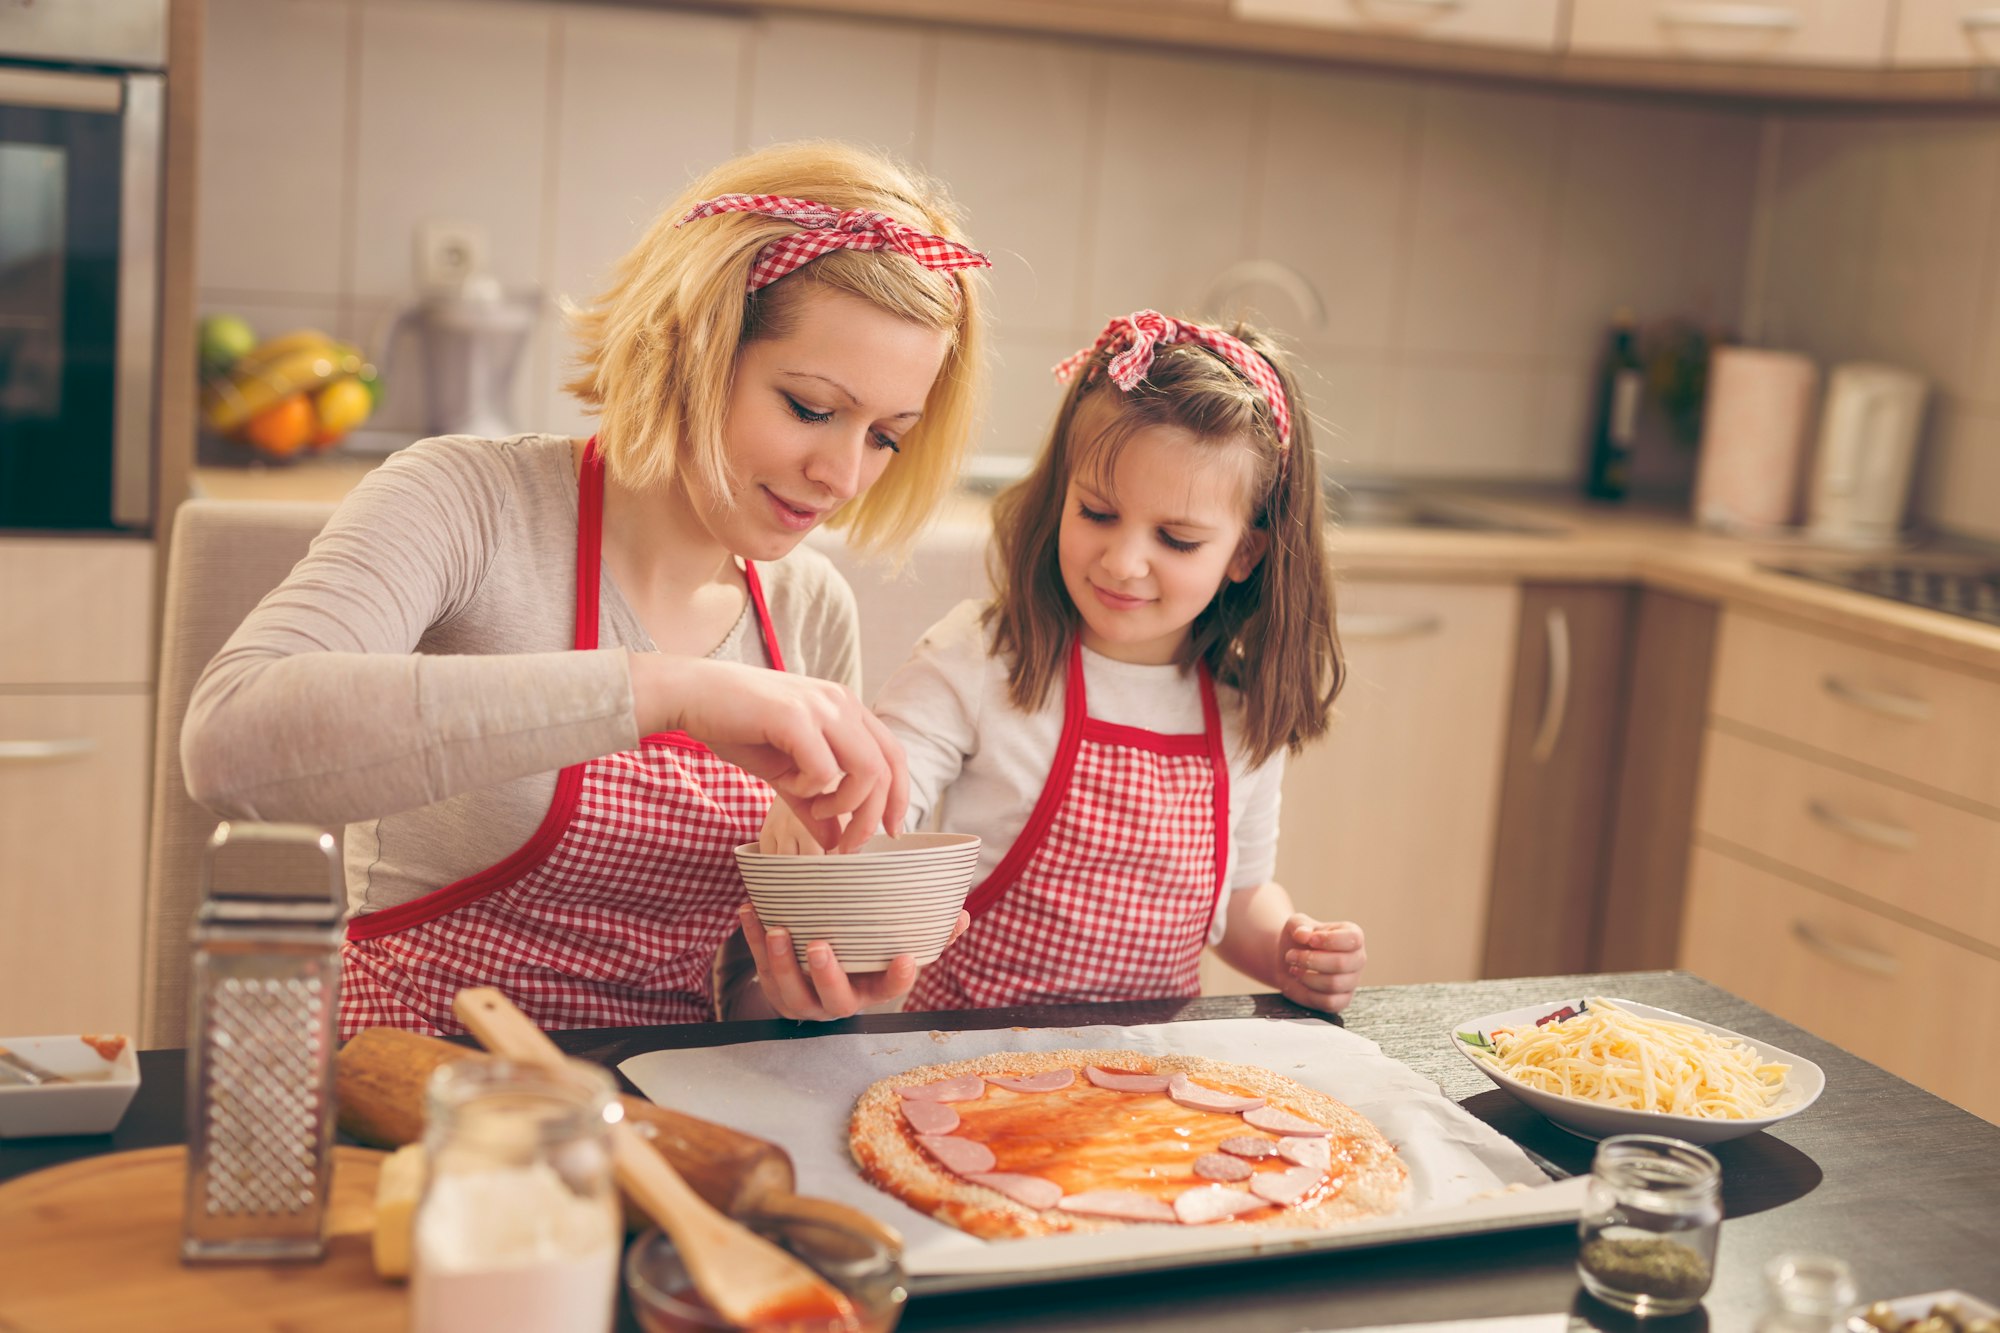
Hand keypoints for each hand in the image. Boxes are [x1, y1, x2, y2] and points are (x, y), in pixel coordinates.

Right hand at [631, 654, 905, 852]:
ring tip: (815, 808)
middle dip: (872, 816)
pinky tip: (786, 782)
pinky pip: (824, 771)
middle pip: (886, 768)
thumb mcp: (783, 772)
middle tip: (849, 845)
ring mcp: (821, 706)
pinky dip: (809, 790)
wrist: (691, 694)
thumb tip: (836, 842)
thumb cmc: (736, 727)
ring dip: (845, 804)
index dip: (899, 796)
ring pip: (866, 770)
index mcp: (845, 708)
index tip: (890, 830)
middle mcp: (841, 701)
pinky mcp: (796, 717)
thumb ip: (814, 804)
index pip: (893, 755)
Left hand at [738, 904, 970, 1020]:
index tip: (906, 958)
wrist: (816, 986)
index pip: (891, 990)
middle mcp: (839, 1003)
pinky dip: (752, 940)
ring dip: (781, 960)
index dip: (899, 978)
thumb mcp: (892, 953)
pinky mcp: (776, 992)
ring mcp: (805, 1001)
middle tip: (820, 945)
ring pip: (791, 988)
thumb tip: (961, 916)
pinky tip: (750, 911)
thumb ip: (928, 937)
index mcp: (871, 990)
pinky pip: (761, 969)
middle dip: (827, 974)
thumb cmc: (863, 962)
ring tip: (775, 928)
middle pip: (836, 999)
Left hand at [1277, 914, 1365, 1013]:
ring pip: (1334, 984)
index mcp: (1353, 936)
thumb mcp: (1296, 924)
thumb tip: (1303, 934)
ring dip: (1307, 977)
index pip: (1352, 939)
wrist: (1290, 959)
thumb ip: (1299, 925)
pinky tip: (1300, 982)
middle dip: (1311, 960)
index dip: (1329, 940)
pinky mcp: (1342, 1000)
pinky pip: (1330, 1002)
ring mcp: (1352, 981)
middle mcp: (1357, 959)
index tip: (1309, 939)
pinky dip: (1310, 994)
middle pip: (1341, 964)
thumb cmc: (1299, 938)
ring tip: (1293, 968)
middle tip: (1291, 956)